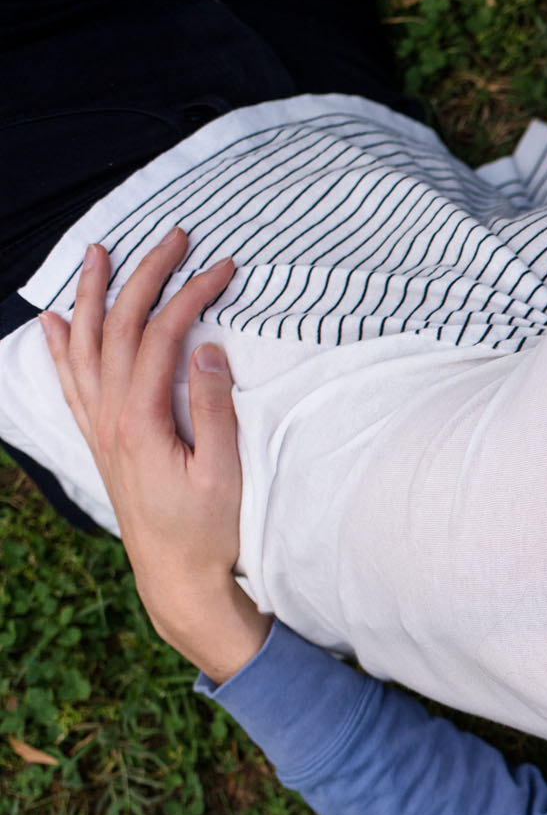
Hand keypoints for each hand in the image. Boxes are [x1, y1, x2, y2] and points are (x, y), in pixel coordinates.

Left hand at [40, 229, 271, 683]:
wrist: (176, 576)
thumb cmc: (208, 530)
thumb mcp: (223, 472)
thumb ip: (213, 409)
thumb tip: (207, 349)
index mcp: (140, 420)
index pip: (161, 336)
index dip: (191, 294)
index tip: (223, 268)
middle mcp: (109, 417)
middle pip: (118, 327)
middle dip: (145, 275)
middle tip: (174, 238)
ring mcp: (99, 427)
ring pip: (85, 345)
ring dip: (92, 295)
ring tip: (98, 254)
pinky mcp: (100, 440)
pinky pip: (71, 381)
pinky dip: (61, 346)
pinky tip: (55, 322)